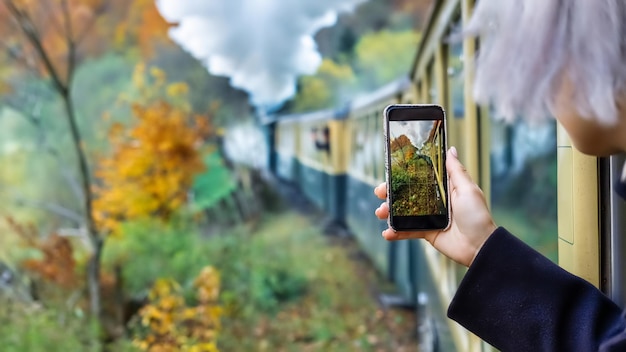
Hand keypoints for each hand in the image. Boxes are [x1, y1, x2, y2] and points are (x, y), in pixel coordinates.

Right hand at [374, 146, 496, 266]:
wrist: (480, 246)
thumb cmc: (477, 215)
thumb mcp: (468, 189)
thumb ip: (456, 171)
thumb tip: (451, 149)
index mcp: (443, 188)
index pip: (419, 178)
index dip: (403, 175)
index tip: (390, 173)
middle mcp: (433, 201)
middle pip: (406, 194)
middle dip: (390, 193)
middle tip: (380, 193)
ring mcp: (429, 218)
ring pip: (403, 213)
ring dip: (389, 212)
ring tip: (381, 213)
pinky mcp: (426, 232)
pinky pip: (407, 231)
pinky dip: (395, 233)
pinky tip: (387, 233)